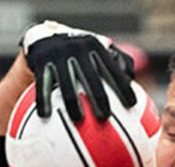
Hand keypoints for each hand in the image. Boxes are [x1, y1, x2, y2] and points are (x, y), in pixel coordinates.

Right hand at [21, 20, 136, 122]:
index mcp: (95, 47)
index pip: (112, 69)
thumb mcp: (96, 50)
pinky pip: (43, 85)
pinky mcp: (41, 62)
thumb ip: (117, 61)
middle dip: (99, 98)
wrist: (45, 37)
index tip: (131, 105)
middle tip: (105, 118)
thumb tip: (133, 79)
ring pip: (66, 84)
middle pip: (91, 78)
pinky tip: (45, 116)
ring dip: (72, 103)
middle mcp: (78, 49)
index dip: (123, 87)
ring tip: (78, 120)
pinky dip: (43, 100)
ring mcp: (58, 55)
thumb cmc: (79, 52)